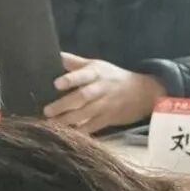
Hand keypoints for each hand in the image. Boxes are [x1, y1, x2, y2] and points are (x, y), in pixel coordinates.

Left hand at [43, 52, 165, 133]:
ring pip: (85, 114)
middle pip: (82, 97)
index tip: (56, 84)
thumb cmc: (112, 76)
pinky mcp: (108, 120)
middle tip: (47, 110)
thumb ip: (74, 62)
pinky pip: (93, 127)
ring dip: (68, 120)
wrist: (142, 92)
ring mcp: (105, 105)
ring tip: (51, 124)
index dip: (70, 79)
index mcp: (96, 73)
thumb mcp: (96, 65)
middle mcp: (100, 88)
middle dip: (64, 105)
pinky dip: (81, 131)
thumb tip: (54, 55)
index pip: (83, 75)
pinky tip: (67, 135)